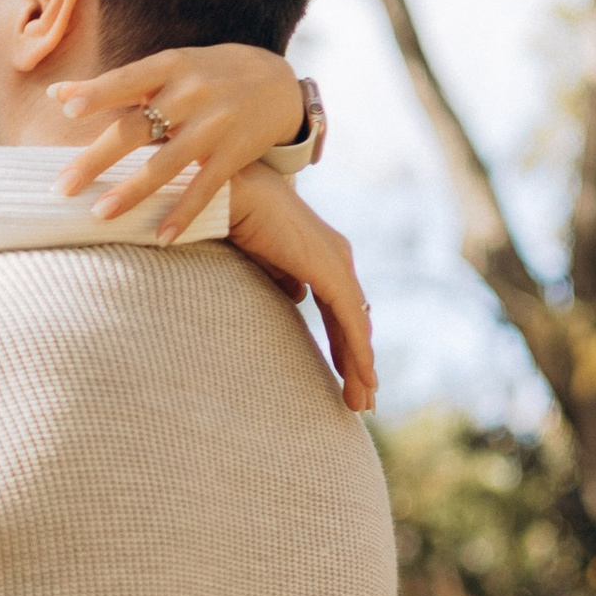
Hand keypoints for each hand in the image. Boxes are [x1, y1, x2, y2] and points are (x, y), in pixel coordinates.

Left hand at [47, 45, 305, 243]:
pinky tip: (162, 237)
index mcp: (171, 65)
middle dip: (98, 157)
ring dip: (133, 191)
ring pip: (167, 162)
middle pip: (138, 127)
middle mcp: (192, 93)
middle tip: (62, 187)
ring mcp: (216, 124)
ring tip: (100, 214)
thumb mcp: (168, 67)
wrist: (277, 82)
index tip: (68, 108)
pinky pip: (206, 187)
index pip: (129, 79)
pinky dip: (185, 212)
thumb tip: (55, 94)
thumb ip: (115, 84)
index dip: (100, 92)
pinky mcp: (236, 153)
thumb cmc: (206, 74)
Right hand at [222, 169, 376, 411]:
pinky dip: (358, 350)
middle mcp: (338, 257)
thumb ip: (283, 276)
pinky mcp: (331, 271)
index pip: (339, 308)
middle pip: (354, 320)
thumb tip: (296, 296)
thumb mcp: (264, 256)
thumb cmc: (238, 217)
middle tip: (362, 400)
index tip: (345, 375)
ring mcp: (337, 263)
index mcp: (323, 254)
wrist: (232, 193)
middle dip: (357, 362)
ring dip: (361, 366)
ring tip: (363, 401)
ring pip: (357, 325)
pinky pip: (351, 320)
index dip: (343, 343)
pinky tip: (362, 376)